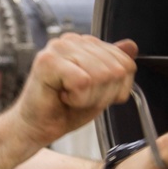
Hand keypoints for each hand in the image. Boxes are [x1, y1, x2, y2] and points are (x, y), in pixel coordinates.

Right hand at [12, 33, 137, 147]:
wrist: (36, 128)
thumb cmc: (64, 110)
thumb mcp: (100, 90)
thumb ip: (115, 67)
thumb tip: (132, 46)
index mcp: (86, 44)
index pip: (126, 63)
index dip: (117, 89)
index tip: (94, 94)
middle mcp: (73, 40)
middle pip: (116, 71)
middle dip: (102, 95)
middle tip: (79, 99)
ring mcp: (59, 48)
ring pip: (101, 76)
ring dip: (88, 98)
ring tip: (70, 98)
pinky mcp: (48, 61)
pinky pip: (83, 82)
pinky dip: (77, 99)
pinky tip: (62, 97)